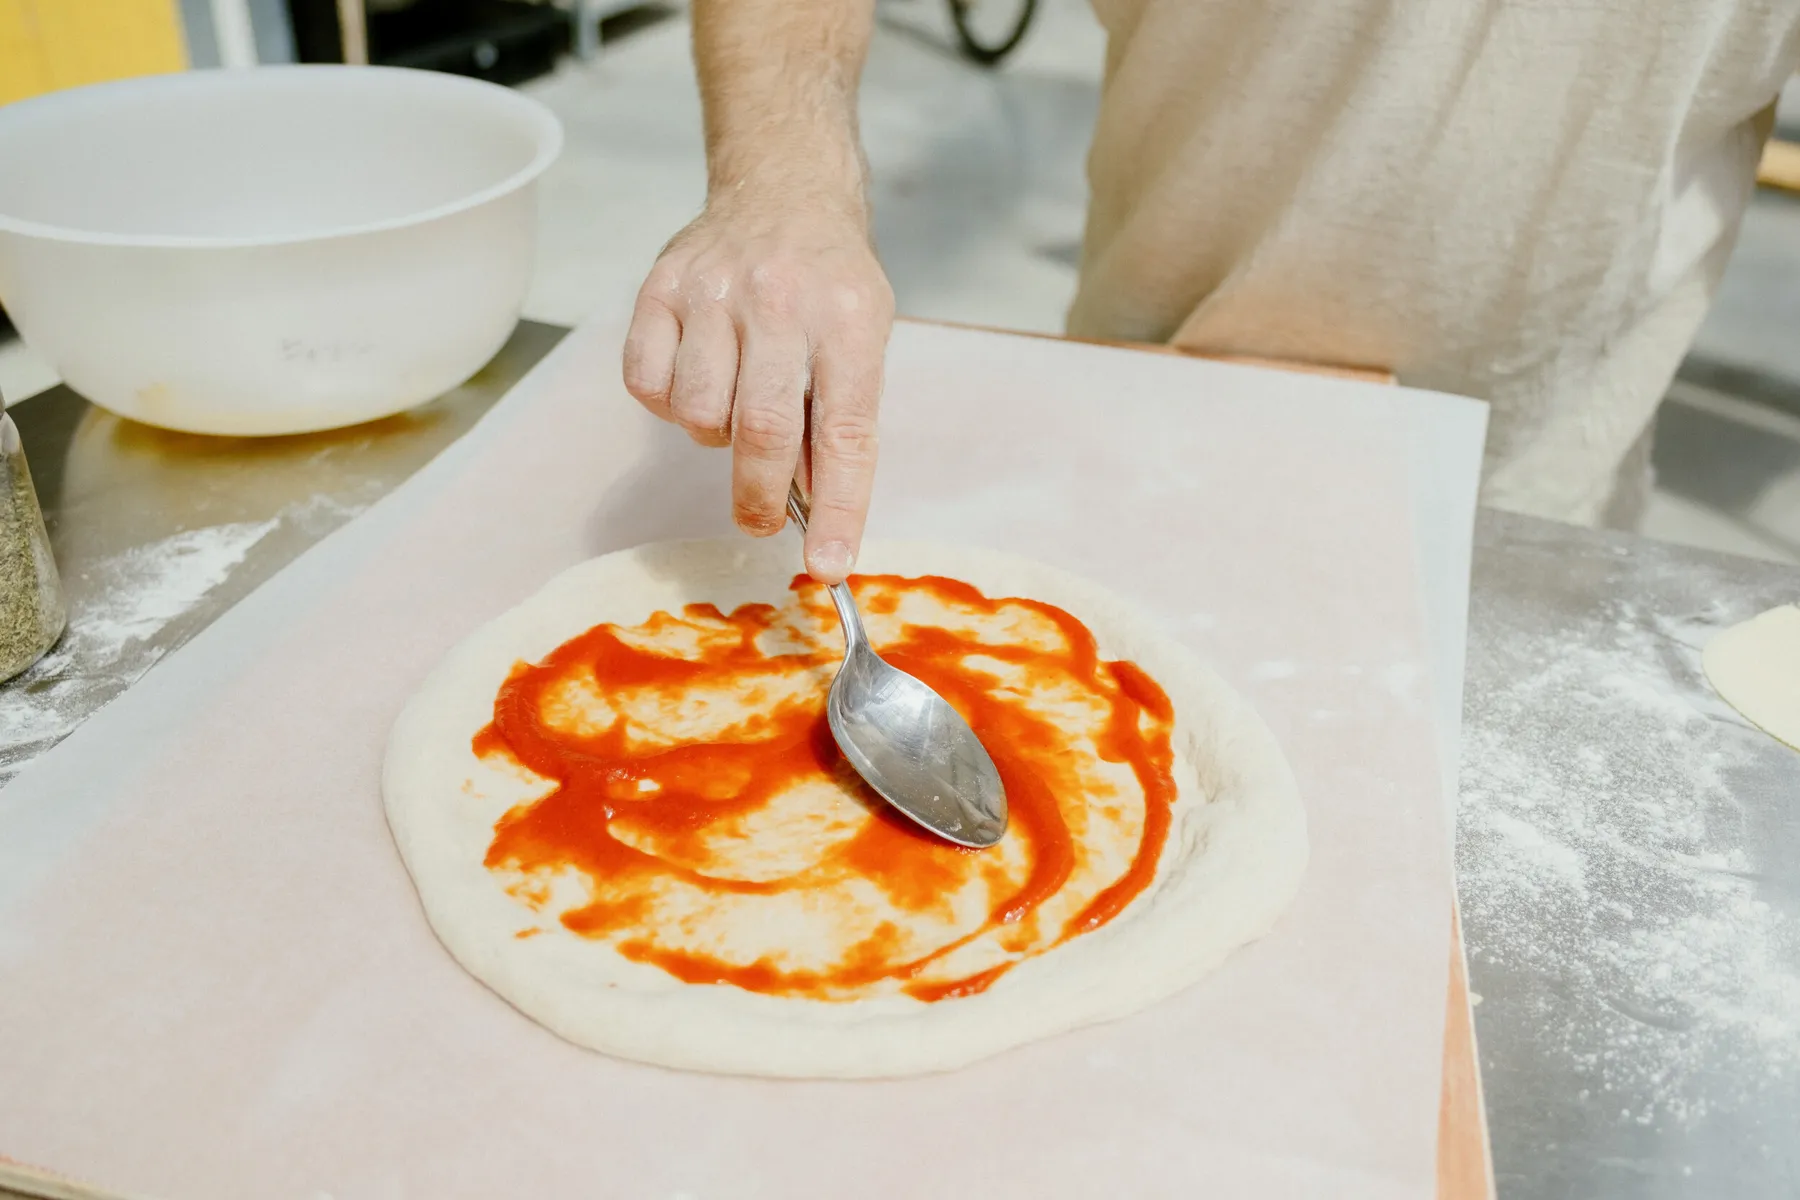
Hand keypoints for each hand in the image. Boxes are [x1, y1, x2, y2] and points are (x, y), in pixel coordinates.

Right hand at [622, 194, 894, 584]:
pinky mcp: (659, 288)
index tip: (827, 564)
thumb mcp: (864, 337)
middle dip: (762, 498)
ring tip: (735, 402)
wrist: (782, 190)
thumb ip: (839, 416)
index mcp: (848, 320)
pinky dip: (668, 404)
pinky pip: (648, 386)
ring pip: (699, 415)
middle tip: (763, 519)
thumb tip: (810, 507)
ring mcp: (713, 291)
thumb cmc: (828, 282)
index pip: (845, 434)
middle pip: (762, 432)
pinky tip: (696, 376)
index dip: (838, 509)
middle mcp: (779, 301)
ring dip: (715, 436)